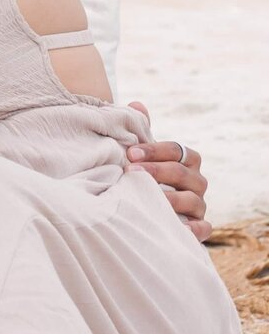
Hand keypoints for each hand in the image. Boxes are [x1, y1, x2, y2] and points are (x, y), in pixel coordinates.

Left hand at [125, 102, 210, 241]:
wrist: (148, 212)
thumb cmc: (145, 178)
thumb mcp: (143, 156)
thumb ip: (142, 132)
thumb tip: (137, 104)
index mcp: (186, 161)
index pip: (177, 150)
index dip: (155, 150)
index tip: (130, 153)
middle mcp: (196, 182)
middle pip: (183, 173)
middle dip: (157, 171)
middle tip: (131, 172)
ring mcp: (199, 205)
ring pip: (193, 200)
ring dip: (169, 198)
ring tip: (144, 198)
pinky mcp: (199, 227)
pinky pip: (203, 228)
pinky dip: (193, 229)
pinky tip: (177, 227)